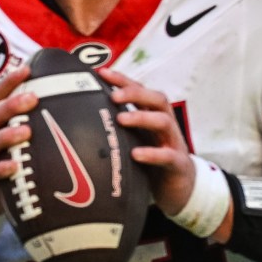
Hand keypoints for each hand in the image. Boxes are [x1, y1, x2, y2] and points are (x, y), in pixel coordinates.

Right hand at [0, 63, 34, 219]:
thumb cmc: (3, 158)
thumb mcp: (12, 138)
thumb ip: (29, 122)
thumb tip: (66, 104)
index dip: (9, 82)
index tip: (27, 69)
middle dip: (11, 106)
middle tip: (33, 99)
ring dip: (7, 135)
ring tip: (25, 132)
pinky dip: (1, 168)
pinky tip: (15, 166)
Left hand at [97, 67, 204, 230]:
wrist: (180, 188)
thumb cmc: (151, 161)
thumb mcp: (133, 141)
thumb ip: (116, 130)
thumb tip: (81, 120)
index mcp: (152, 117)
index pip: (140, 92)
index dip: (123, 80)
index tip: (101, 72)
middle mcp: (165, 125)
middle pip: (156, 99)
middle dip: (135, 93)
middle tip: (113, 96)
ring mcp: (173, 143)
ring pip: (163, 122)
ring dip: (142, 117)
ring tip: (121, 119)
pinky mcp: (178, 164)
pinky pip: (167, 155)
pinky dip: (152, 153)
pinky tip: (136, 154)